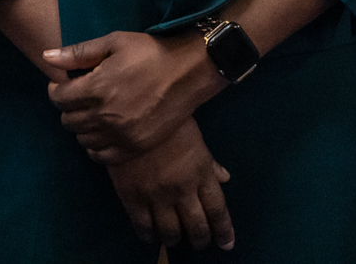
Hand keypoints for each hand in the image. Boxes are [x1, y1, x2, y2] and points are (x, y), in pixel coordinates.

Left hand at [46, 30, 223, 159]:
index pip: (58, 98)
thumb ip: (78, 53)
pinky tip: (103, 133)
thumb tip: (46, 56)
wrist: (188, 72)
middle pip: (68, 120)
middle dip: (68, 108)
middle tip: (78, 98)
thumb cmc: (149, 52)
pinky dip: (96, 147)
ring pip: (83, 139)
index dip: (56, 90)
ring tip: (92, 114)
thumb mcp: (114, 42)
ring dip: (81, 127)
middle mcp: (105, 115)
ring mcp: (121, 135)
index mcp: (97, 87)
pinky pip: (102, 156)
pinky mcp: (136, 147)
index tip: (63, 85)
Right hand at [105, 118, 233, 252]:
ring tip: (175, 239)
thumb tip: (224, 178)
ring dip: (175, 240)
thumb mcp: (195, 136)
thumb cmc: (166, 119)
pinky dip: (149, 235)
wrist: (128, 112)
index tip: (227, 244)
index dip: (224, 230)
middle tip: (200, 243)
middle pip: (197, 226)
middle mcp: (182, 189)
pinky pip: (143, 226)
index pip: (217, 210)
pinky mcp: (132, 196)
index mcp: (200, 172)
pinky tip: (151, 236)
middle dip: (201, 240)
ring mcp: (156, 195)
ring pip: (171, 231)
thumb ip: (209, 161)